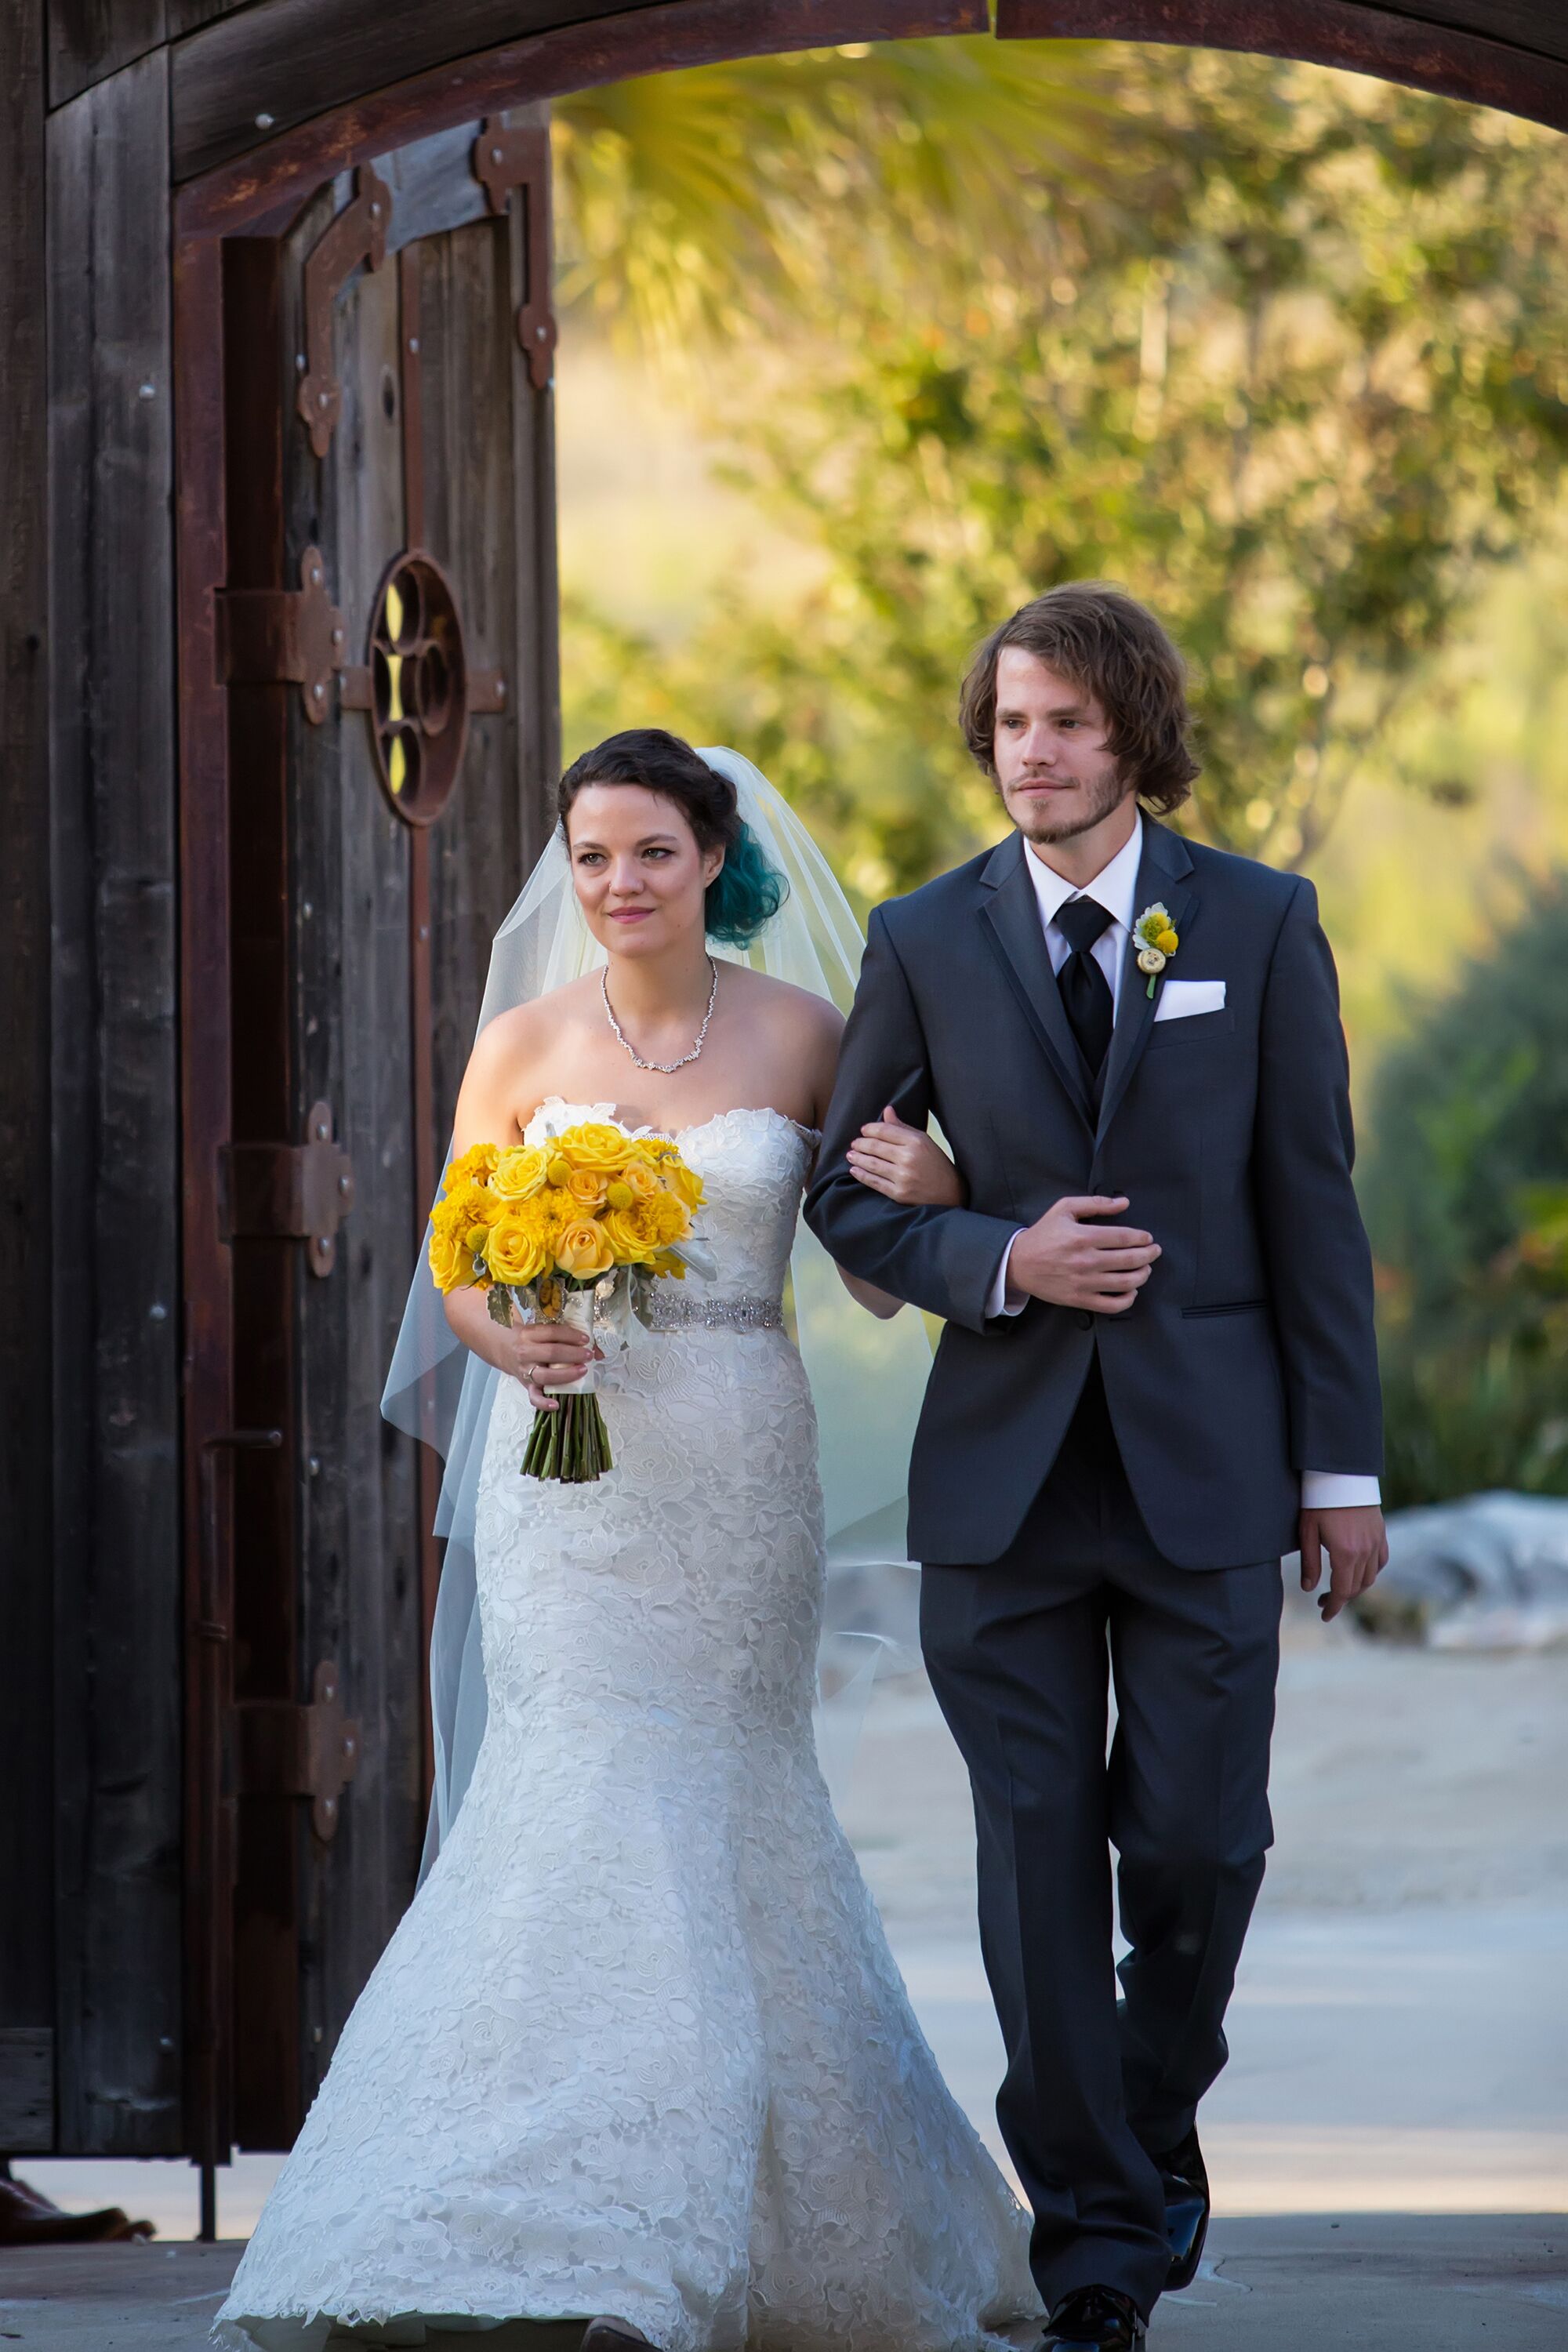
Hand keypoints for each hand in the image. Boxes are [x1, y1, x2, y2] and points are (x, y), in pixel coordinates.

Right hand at [485, 1299, 598, 1411]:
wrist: (506, 1349)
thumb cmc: (531, 1339)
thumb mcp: (544, 1332)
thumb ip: (569, 1337)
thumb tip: (598, 1352)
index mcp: (530, 1333)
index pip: (552, 1332)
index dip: (571, 1335)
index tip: (585, 1339)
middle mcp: (525, 1351)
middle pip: (551, 1353)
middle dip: (573, 1354)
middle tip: (588, 1356)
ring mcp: (525, 1370)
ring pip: (545, 1375)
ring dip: (566, 1374)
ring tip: (582, 1371)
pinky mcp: (526, 1385)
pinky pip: (533, 1397)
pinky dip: (544, 1403)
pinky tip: (556, 1404)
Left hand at [846, 1105, 963, 1207]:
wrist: (950, 1194)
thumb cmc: (937, 1164)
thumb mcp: (924, 1141)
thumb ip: (903, 1127)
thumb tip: (887, 1110)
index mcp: (916, 1142)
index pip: (885, 1131)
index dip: (870, 1129)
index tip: (863, 1130)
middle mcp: (908, 1158)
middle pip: (876, 1147)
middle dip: (860, 1144)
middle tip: (854, 1143)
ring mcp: (903, 1177)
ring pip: (872, 1164)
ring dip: (857, 1158)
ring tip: (850, 1154)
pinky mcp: (899, 1193)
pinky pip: (875, 1182)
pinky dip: (862, 1175)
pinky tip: (854, 1170)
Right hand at [1004, 1195, 1160, 1313]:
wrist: (1019, 1263)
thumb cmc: (1043, 1234)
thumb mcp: (1065, 1208)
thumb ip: (1096, 1203)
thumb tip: (1124, 1203)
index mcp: (1083, 1237)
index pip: (1124, 1237)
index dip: (1142, 1238)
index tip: (1148, 1238)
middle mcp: (1085, 1261)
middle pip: (1130, 1260)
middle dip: (1149, 1255)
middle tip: (1154, 1252)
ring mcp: (1083, 1282)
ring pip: (1125, 1283)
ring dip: (1143, 1275)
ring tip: (1145, 1269)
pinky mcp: (1079, 1299)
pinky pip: (1112, 1305)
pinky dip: (1128, 1299)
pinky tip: (1131, 1291)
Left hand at [1299, 1505, 1388, 1621]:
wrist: (1342, 1474)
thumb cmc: (1320, 1501)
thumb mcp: (1307, 1532)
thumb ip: (1310, 1563)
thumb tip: (1309, 1588)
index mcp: (1345, 1554)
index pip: (1341, 1591)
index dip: (1333, 1607)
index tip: (1324, 1615)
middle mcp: (1365, 1552)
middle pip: (1356, 1587)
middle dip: (1340, 1598)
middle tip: (1323, 1601)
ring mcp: (1376, 1542)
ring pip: (1370, 1577)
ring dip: (1356, 1587)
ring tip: (1339, 1587)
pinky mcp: (1381, 1533)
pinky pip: (1381, 1561)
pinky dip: (1371, 1572)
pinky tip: (1359, 1571)